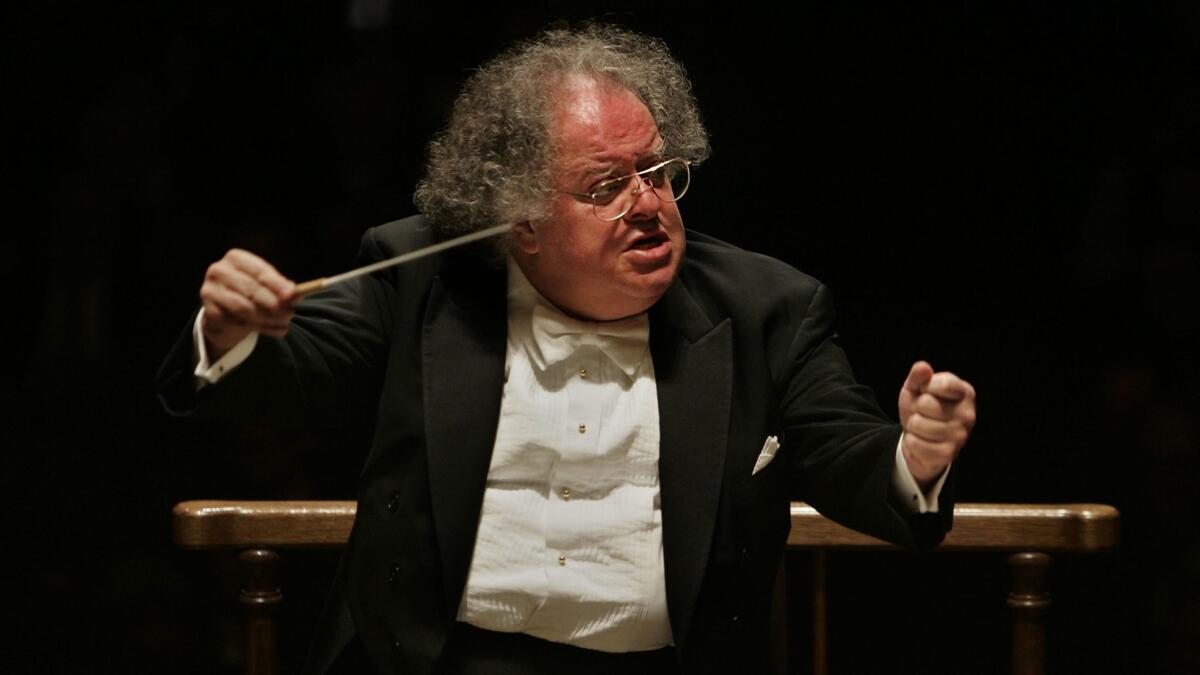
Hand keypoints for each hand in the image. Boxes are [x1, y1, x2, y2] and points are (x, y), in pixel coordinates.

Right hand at [199, 249, 296, 358]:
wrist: (225, 311)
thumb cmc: (250, 293)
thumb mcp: (267, 286)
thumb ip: (280, 288)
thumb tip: (295, 294)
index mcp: (236, 258)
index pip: (259, 271)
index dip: (277, 283)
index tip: (291, 295)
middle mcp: (219, 271)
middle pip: (251, 289)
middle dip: (274, 304)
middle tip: (290, 313)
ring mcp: (210, 291)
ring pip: (244, 308)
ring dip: (267, 318)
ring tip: (283, 323)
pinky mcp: (209, 312)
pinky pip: (237, 322)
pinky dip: (257, 328)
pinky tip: (268, 328)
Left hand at [898, 361, 976, 489]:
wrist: (920, 439)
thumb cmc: (921, 409)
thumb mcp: (916, 388)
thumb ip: (918, 376)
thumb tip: (923, 367)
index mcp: (964, 393)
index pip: (942, 384)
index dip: (924, 387)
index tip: (926, 392)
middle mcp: (968, 414)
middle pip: (926, 404)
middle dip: (916, 408)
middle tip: (922, 414)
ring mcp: (960, 436)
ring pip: (918, 424)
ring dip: (913, 426)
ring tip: (922, 428)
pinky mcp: (948, 454)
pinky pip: (915, 443)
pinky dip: (911, 442)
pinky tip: (922, 442)